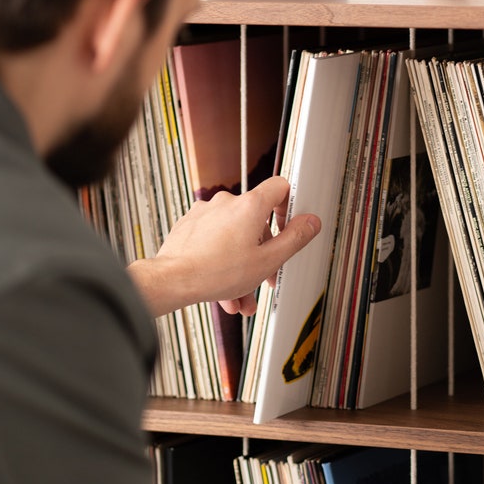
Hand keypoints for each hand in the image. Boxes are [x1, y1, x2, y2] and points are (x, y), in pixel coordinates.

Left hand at [127, 176, 321, 316]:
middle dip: (262, 252)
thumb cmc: (216, 272)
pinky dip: (221, 260)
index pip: (280, 187)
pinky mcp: (191, 225)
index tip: (288, 226)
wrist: (173, 280)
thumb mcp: (267, 261)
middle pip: (256, 221)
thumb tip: (311, 222)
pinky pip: (214, 240)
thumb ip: (294, 239)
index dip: (289, 205)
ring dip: (241, 265)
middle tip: (264, 276)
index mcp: (250, 206)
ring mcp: (206, 213)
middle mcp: (227, 203)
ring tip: (240, 295)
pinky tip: (222, 288)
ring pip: (234, 237)